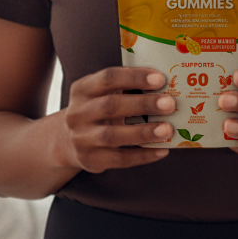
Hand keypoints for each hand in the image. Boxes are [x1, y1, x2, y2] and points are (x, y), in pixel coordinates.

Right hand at [59, 67, 175, 172]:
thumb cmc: (96, 110)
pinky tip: (162, 150)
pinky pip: (119, 159)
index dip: (134, 78)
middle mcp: (77, 113)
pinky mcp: (90, 160)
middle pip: (110, 106)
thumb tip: (165, 87)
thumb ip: (125, 87)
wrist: (68, 140)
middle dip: (142, 104)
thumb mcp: (101, 94)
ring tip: (167, 129)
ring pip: (113, 135)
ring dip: (143, 132)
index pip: (108, 78)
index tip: (160, 79)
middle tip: (169, 103)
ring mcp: (81, 138)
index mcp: (82, 89)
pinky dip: (143, 155)